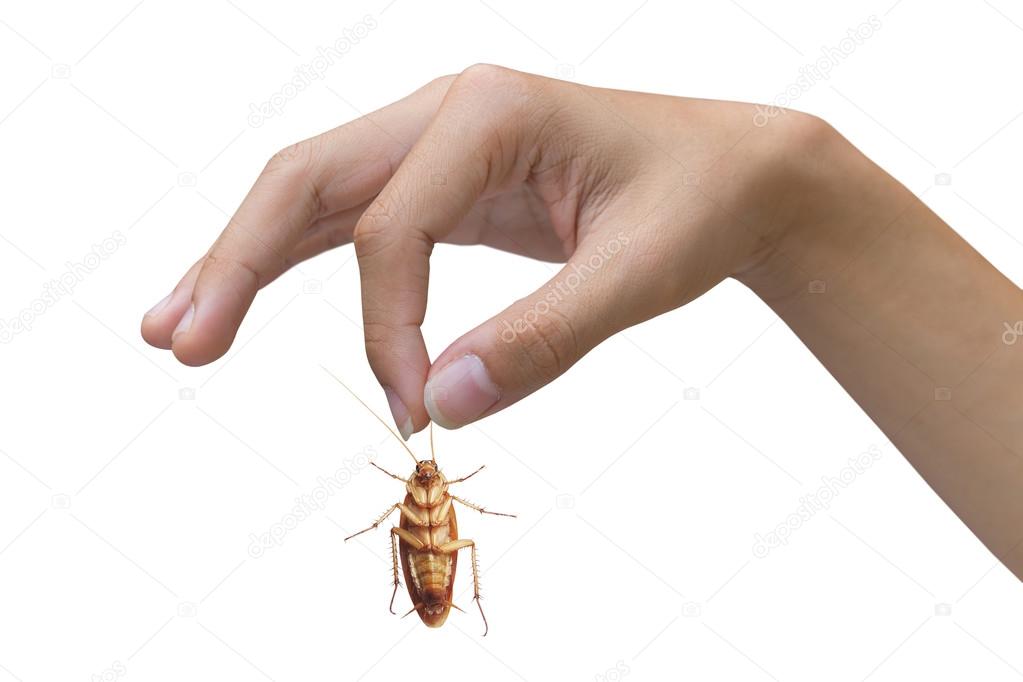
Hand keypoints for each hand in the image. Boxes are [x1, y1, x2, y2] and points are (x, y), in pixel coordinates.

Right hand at [140, 64, 826, 436]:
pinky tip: (243, 296)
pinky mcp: (442, 181)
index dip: (388, 327)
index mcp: (488, 112)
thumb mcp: (638, 275)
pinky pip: (350, 220)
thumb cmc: (695, 207)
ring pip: (311, 195)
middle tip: (177, 341)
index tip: (415, 407)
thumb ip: (545, 339)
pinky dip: (291, 260)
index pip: (394, 227)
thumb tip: (442, 408)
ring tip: (174, 325)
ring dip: (240, 259)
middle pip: (308, 180)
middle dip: (238, 262)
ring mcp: (437, 142)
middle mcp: (445, 112)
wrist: (732, 174)